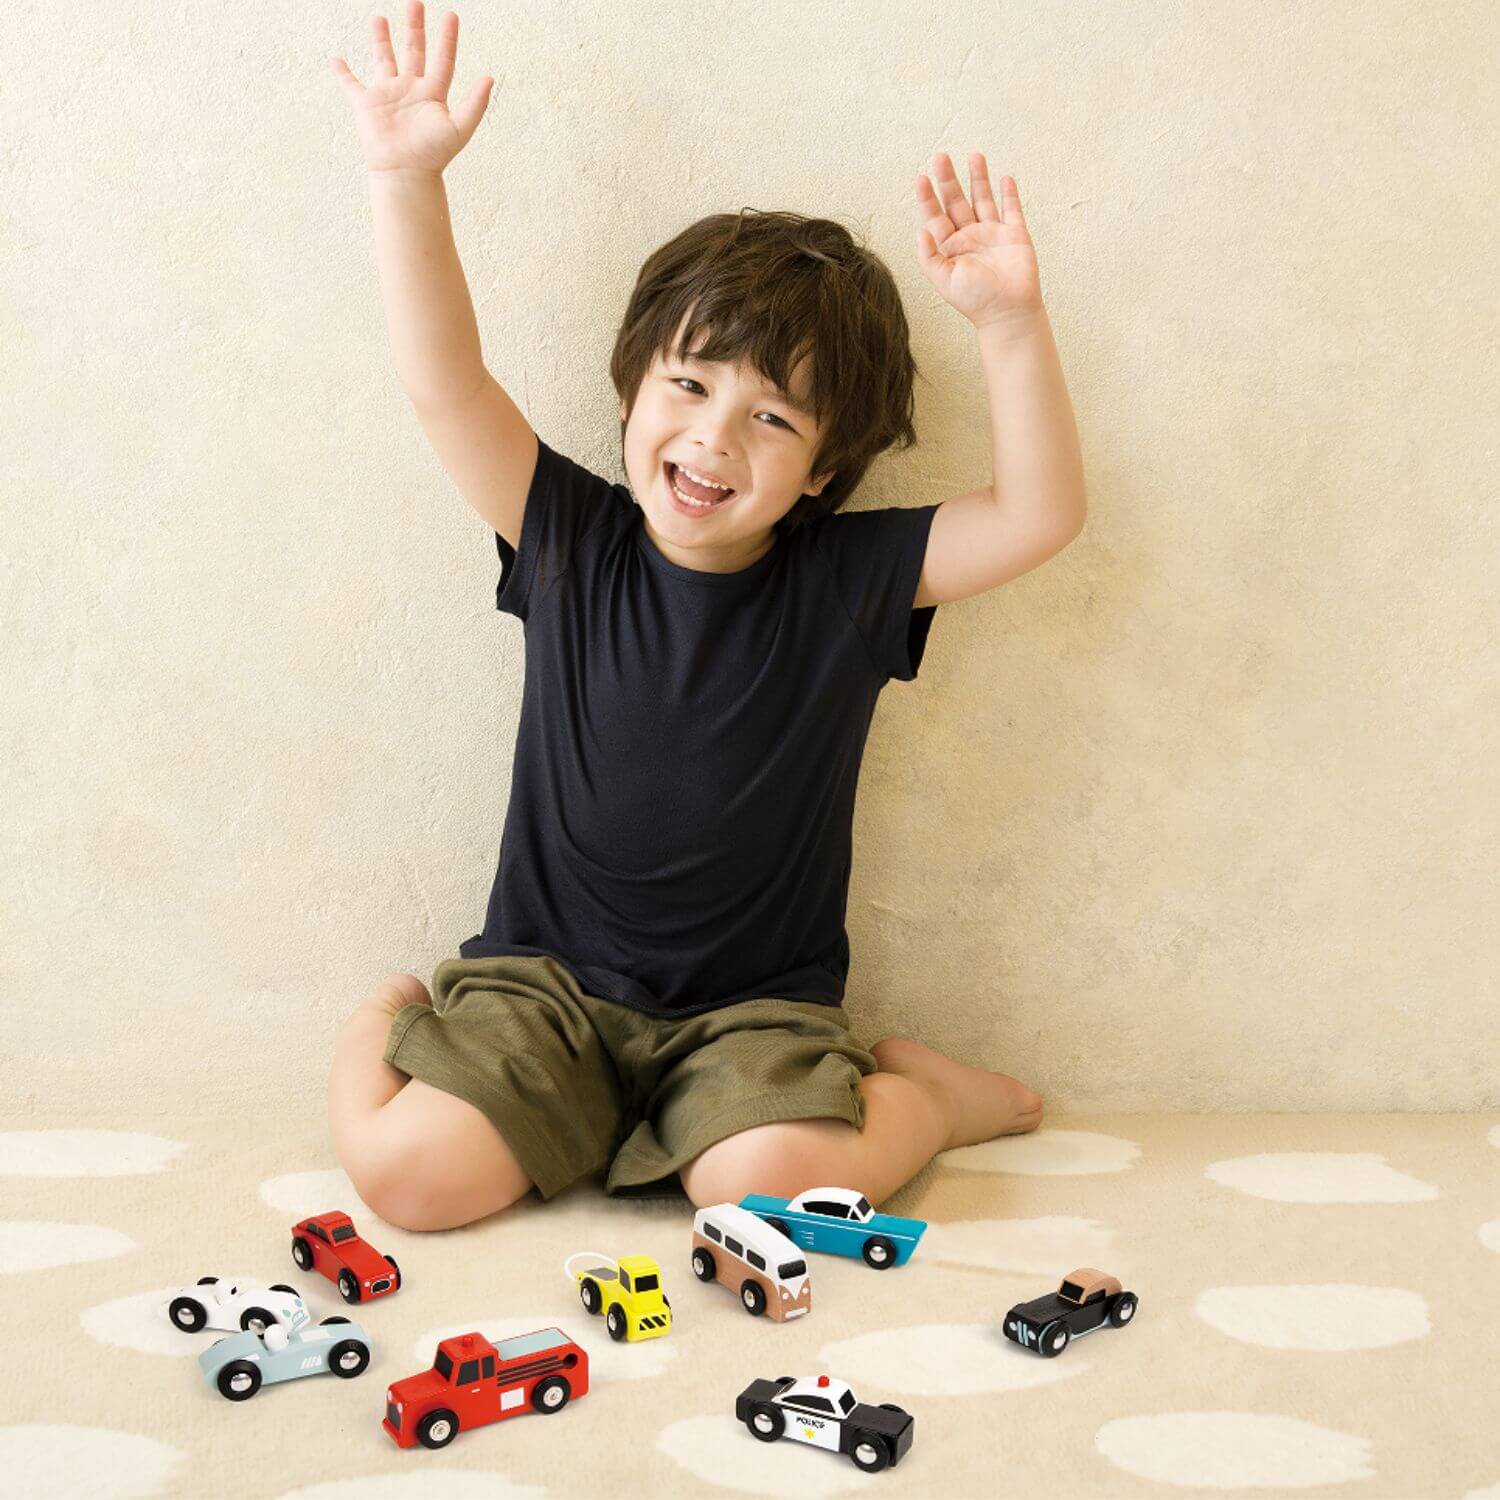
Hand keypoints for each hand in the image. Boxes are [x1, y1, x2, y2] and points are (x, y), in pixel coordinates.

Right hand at [330, 2, 492, 174]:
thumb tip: (490, 78)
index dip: (448, 38)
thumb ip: (475, 104)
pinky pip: (351, 84)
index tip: (450, 15)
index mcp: (433, 95)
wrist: (405, 173)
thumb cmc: (433, 155)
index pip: (443, 60)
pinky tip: (336, 60)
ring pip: (384, 59)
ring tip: (379, 18)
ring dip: (381, 39)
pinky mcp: (366, 105)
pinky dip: (343, 73)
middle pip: (414, 52)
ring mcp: (388, 96)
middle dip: (415, 28)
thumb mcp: (460, 128)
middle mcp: (411, 91)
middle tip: (416, 3)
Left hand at [915, 152, 1042, 330]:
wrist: (1008, 312)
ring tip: (974, 156)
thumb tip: (920, 231)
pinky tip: (1004, 178)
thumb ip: (928, 256)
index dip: (927, 198)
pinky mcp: (1015, 234)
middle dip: (948, 179)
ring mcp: (992, 233)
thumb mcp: (943, 280)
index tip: (921, 178)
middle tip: (940, 157)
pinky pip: (1012, 209)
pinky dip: (1009, 194)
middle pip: (957, 201)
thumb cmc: (975, 301)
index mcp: (950, 247)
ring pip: (983, 198)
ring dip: (978, 178)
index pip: (935, 216)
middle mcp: (969, 237)